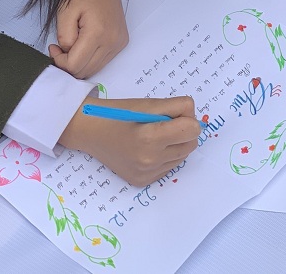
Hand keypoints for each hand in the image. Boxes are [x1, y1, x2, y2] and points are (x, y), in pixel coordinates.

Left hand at [50, 0, 127, 78]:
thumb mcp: (65, 12)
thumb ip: (64, 38)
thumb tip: (65, 55)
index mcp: (99, 33)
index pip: (75, 66)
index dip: (59, 62)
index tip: (52, 48)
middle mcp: (113, 41)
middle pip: (86, 71)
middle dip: (68, 65)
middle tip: (58, 49)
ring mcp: (119, 43)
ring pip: (94, 69)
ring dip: (79, 64)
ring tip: (70, 46)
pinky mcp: (121, 42)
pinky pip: (102, 61)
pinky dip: (89, 59)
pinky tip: (82, 45)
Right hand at [59, 96, 200, 186]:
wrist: (90, 132)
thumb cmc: (119, 113)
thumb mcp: (149, 103)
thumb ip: (177, 107)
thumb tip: (195, 117)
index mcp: (151, 137)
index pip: (192, 128)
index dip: (187, 116)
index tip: (173, 112)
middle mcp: (150, 160)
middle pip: (191, 144)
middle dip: (184, 130)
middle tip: (165, 121)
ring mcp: (146, 174)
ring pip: (182, 156)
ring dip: (176, 143)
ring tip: (156, 134)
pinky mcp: (142, 182)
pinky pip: (168, 167)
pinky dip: (165, 156)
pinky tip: (148, 148)